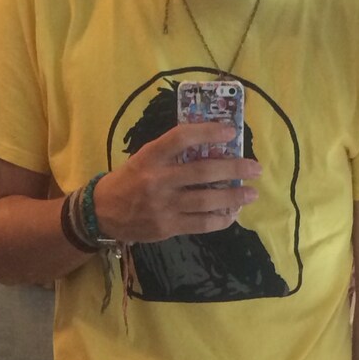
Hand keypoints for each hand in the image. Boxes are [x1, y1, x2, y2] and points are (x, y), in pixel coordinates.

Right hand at [92, 124, 261, 243]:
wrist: (103, 213)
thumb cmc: (129, 180)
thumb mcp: (144, 157)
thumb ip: (172, 153)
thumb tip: (211, 147)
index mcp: (150, 156)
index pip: (182, 137)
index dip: (208, 132)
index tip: (231, 131)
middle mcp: (157, 180)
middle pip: (202, 172)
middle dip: (233, 169)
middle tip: (255, 168)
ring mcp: (163, 206)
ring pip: (205, 201)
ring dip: (233, 197)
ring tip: (251, 193)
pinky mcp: (167, 227)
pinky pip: (200, 224)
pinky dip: (220, 219)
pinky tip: (232, 214)